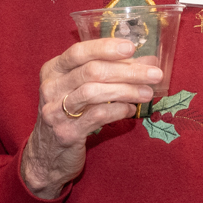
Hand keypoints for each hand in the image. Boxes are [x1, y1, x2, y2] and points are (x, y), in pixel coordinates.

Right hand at [18, 38, 161, 198]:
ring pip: (94, 92)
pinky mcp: (66, 132)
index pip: (78, 52)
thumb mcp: (82, 89)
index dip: (105, 48)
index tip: (131, 47)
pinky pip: (97, 116)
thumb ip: (110, 72)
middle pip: (91, 71)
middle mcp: (51, 87)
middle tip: (155, 74)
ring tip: (148, 93)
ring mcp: (56, 110)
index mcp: (53, 70)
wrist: (48, 155)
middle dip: (127, 71)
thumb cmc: (69, 115)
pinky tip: (131, 109)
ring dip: (126, 90)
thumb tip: (148, 62)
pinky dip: (118, 110)